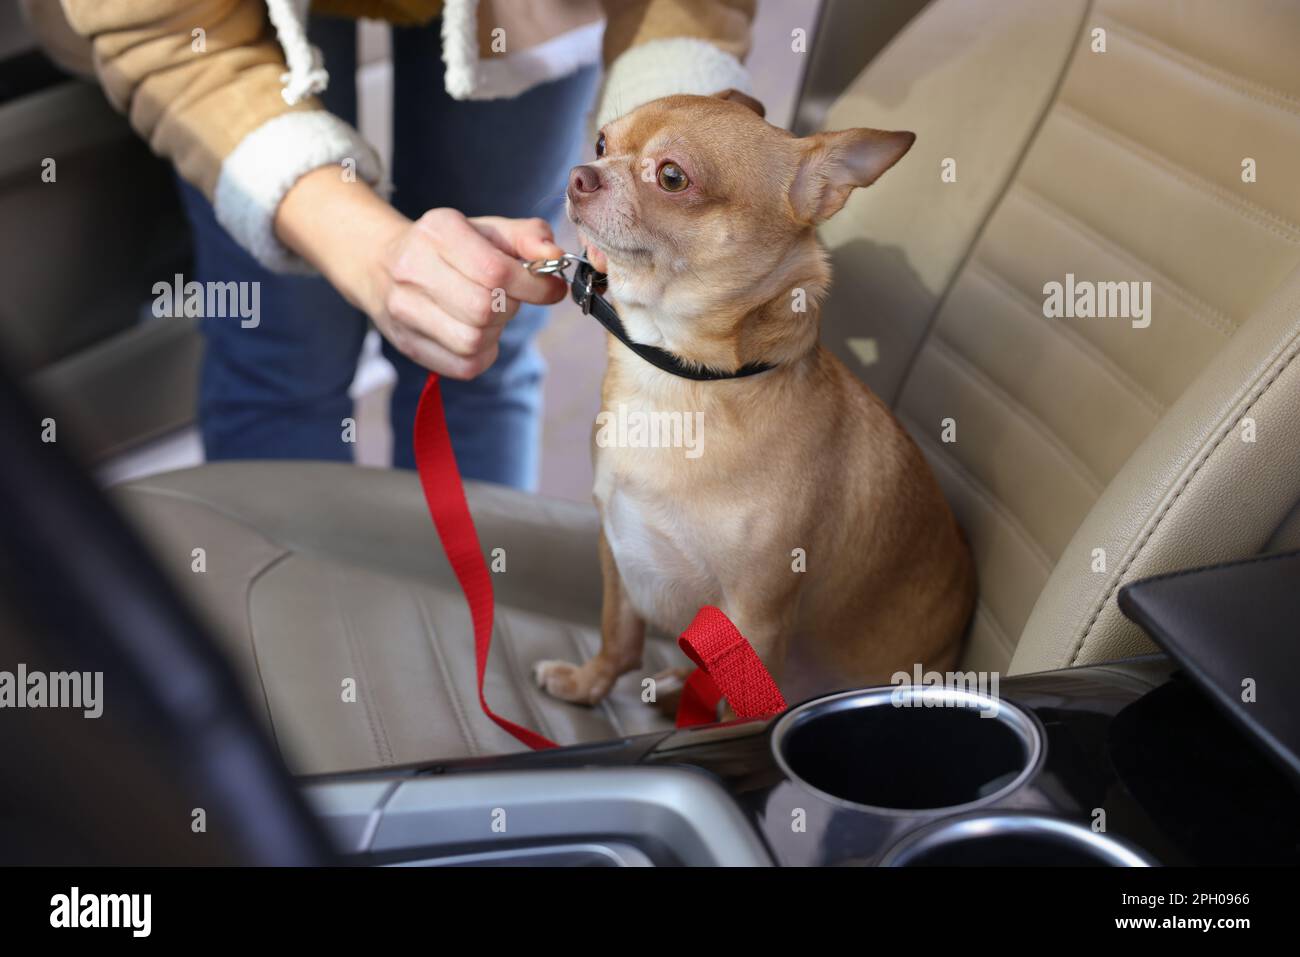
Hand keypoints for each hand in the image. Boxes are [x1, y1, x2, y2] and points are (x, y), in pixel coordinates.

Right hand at [371, 209, 566, 376]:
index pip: (495, 271)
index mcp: (437, 232)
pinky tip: (478, 334)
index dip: (533, 286)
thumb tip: (556, 257)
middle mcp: (412, 269)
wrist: (382, 264)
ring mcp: (404, 310)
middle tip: (510, 298)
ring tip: (491, 314)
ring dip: (496, 332)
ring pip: (473, 340)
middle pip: (485, 309)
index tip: (550, 288)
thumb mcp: (487, 230)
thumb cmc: (449, 247)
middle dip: (511, 307)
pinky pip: (463, 366)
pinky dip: (483, 354)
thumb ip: (527, 237)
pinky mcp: (407, 344)